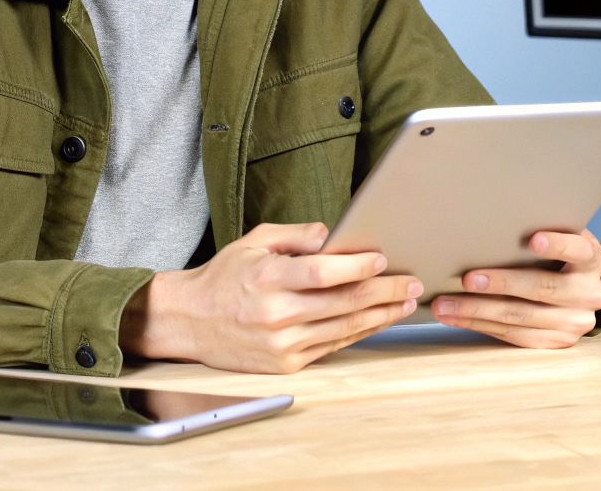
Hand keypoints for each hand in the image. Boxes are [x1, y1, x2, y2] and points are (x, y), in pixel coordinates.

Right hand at [120, 222, 418, 373]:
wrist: (189, 322)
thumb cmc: (224, 277)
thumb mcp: (254, 241)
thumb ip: (296, 236)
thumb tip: (333, 234)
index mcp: (267, 278)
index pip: (321, 273)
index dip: (356, 266)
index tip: (382, 258)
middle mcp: (275, 314)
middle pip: (342, 303)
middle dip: (384, 292)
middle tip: (411, 283)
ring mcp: (282, 344)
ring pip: (343, 329)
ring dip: (380, 316)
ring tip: (404, 303)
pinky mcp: (285, 365)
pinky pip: (332, 347)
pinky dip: (358, 333)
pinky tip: (376, 321)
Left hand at [429, 228, 600, 348]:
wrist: (579, 292)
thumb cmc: (557, 256)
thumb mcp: (561, 240)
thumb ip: (540, 233)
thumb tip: (489, 222)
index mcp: (592, 259)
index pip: (577, 249)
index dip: (557, 245)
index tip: (533, 240)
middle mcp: (590, 293)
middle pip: (542, 288)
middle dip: (501, 284)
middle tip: (467, 279)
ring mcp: (575, 323)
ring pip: (521, 317)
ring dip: (478, 311)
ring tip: (445, 305)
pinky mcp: (558, 342)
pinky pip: (515, 336)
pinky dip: (482, 326)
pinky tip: (457, 318)